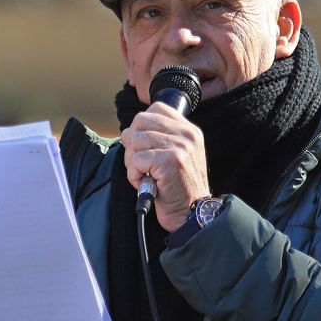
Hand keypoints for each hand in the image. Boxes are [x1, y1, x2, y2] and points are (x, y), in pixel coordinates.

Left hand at [121, 102, 211, 231]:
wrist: (191, 213)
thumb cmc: (177, 188)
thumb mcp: (175, 155)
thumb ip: (159, 139)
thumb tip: (128, 132)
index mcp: (188, 130)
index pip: (156, 108)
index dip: (141, 126)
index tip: (144, 146)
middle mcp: (186, 135)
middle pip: (140, 121)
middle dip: (132, 144)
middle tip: (141, 164)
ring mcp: (179, 147)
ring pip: (135, 141)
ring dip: (133, 163)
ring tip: (146, 175)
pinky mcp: (169, 161)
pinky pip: (136, 160)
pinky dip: (135, 175)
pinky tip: (147, 183)